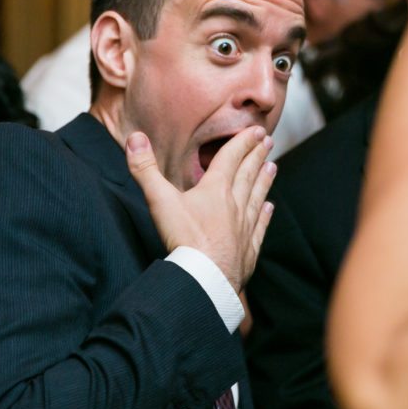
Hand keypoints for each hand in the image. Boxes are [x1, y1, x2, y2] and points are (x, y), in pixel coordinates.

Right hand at [126, 126, 276, 292]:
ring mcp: (244, 228)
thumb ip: (145, 169)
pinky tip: (269, 208)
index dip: (243, 142)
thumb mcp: (160, 200)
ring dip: (264, 181)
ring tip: (272, 167)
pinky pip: (259, 228)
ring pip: (257, 198)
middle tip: (268, 142)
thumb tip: (134, 137)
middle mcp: (234, 205)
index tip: (256, 130)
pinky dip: (265, 216)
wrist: (206, 278)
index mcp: (215, 189)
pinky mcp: (248, 250)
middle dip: (257, 156)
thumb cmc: (184, 239)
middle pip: (248, 175)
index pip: (231, 158)